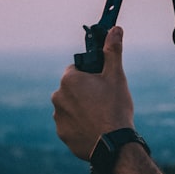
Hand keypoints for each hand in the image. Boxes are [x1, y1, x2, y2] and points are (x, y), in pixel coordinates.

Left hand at [51, 26, 134, 160]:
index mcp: (69, 80)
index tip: (101, 82)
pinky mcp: (62, 134)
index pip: (76, 69)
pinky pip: (70, 124)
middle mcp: (58, 97)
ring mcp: (58, 117)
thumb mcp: (116, 76)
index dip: (90, 74)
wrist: (114, 144)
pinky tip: (95, 128)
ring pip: (70, 106)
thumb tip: (115, 29)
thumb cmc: (115, 107)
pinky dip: (80, 125)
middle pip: (72, 89)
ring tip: (100, 116)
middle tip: (103, 100)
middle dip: (84, 92)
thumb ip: (113, 51)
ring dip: (81, 108)